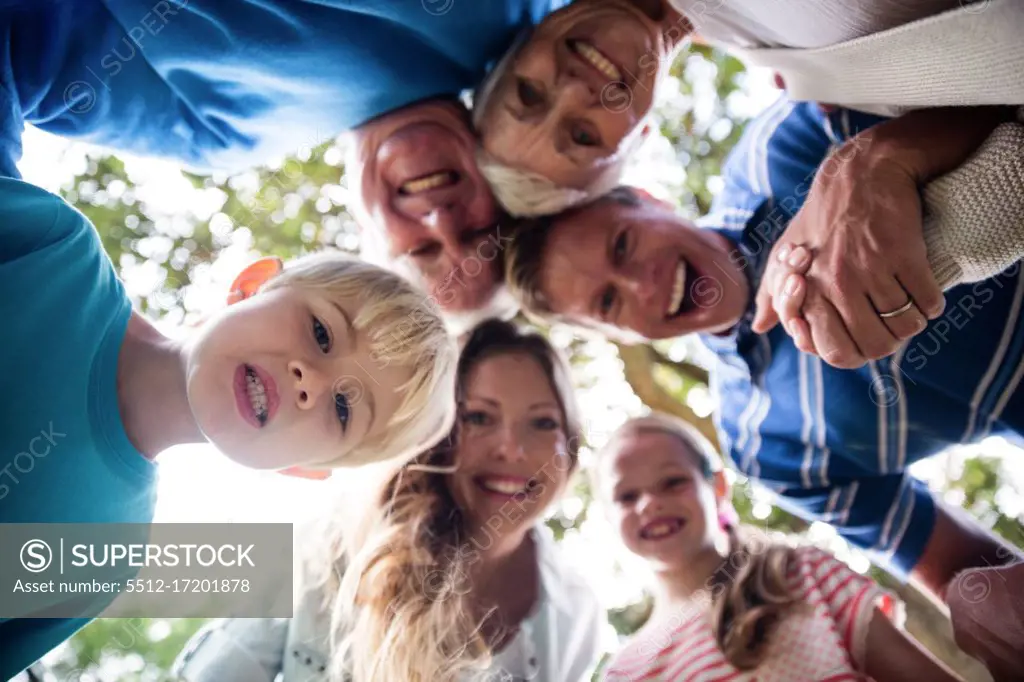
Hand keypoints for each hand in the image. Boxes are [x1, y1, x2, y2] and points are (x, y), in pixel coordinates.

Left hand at [752, 138, 944, 367]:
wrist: (861, 172)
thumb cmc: (820, 217)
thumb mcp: (785, 252)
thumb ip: (773, 293)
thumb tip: (760, 325)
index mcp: (808, 291)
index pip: (834, 352)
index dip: (854, 352)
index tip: (860, 333)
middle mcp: (836, 284)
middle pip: (874, 346)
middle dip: (887, 343)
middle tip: (891, 326)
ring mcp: (870, 269)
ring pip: (904, 326)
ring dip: (912, 322)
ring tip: (909, 307)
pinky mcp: (903, 253)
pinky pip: (927, 301)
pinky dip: (931, 303)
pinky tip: (924, 291)